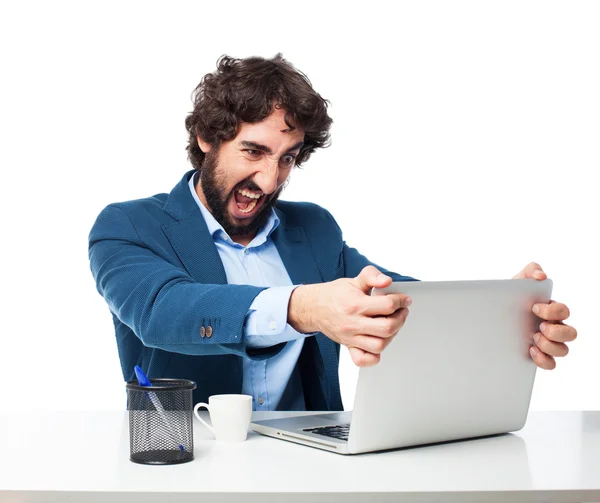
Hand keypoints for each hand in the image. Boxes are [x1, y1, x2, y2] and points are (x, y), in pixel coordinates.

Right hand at [288, 266, 410, 366]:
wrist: (314, 307)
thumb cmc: (335, 295)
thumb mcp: (354, 280)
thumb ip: (372, 276)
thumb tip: (386, 281)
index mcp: (355, 304)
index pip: (387, 305)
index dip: (400, 301)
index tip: (404, 300)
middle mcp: (353, 323)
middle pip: (387, 327)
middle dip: (400, 318)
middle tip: (401, 311)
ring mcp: (351, 337)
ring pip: (379, 345)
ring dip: (391, 335)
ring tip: (392, 324)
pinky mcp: (348, 347)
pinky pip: (363, 360)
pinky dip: (374, 357)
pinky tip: (379, 342)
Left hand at [513, 262, 576, 369]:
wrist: (490, 313)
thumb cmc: (509, 296)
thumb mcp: (518, 280)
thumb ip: (531, 270)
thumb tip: (541, 276)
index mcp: (551, 310)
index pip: (563, 311)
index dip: (553, 311)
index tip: (534, 307)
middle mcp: (553, 327)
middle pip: (571, 334)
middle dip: (556, 331)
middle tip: (539, 327)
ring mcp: (547, 342)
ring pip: (563, 350)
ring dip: (550, 346)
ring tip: (533, 338)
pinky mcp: (538, 355)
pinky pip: (551, 364)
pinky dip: (544, 360)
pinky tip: (530, 350)